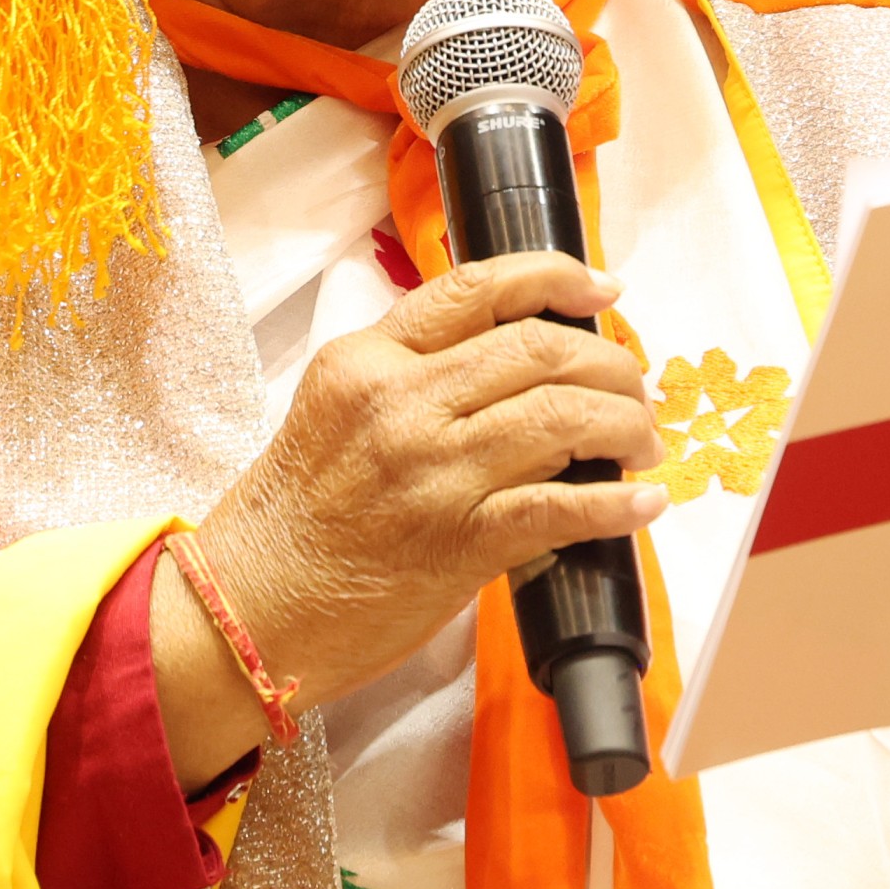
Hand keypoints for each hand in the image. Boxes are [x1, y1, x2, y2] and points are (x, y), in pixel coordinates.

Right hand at [156, 252, 664, 785]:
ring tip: (644, 442)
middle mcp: (400, 401)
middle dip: (611, 362)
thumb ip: (412, 382)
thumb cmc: (290, 524)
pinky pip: (559, 508)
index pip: (477, 287)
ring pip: (560, 415)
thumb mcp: (335, 415)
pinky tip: (642, 504)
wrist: (246, 612)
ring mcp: (431, 470)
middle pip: (538, 347)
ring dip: (623, 425)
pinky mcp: (457, 541)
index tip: (602, 287)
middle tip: (637, 389)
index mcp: (367, 360)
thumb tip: (519, 378)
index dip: (556, 276)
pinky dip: (615, 504)